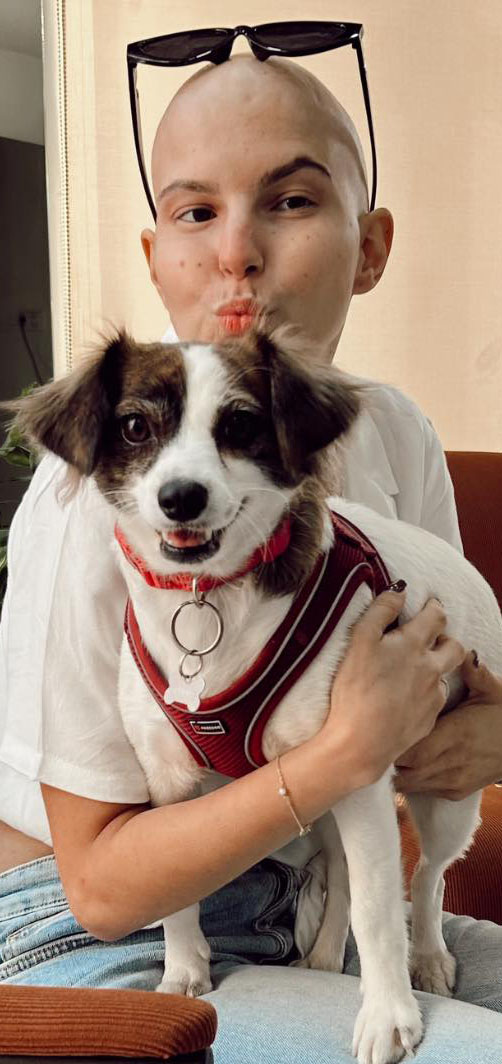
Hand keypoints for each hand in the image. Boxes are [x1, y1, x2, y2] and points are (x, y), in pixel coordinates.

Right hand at [325, 587, 464, 785]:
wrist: (361, 742)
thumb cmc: (356, 689)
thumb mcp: (360, 640)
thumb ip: (381, 611)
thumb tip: (399, 591)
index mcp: (413, 646)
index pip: (436, 617)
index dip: (434, 607)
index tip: (430, 604)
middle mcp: (430, 669)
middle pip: (454, 647)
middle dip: (446, 638)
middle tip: (431, 637)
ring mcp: (432, 696)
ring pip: (443, 675)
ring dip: (434, 669)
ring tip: (414, 672)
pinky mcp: (428, 720)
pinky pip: (433, 701)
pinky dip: (424, 695)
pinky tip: (405, 699)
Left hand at [394, 651, 501, 799]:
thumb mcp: (494, 692)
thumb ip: (478, 674)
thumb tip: (469, 655)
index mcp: (457, 733)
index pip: (413, 745)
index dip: (394, 737)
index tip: (383, 722)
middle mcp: (452, 761)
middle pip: (405, 767)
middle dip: (388, 754)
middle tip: (378, 736)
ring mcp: (453, 780)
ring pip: (410, 783)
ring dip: (397, 768)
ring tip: (389, 749)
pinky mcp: (455, 792)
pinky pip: (422, 790)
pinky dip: (411, 779)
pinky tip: (407, 763)